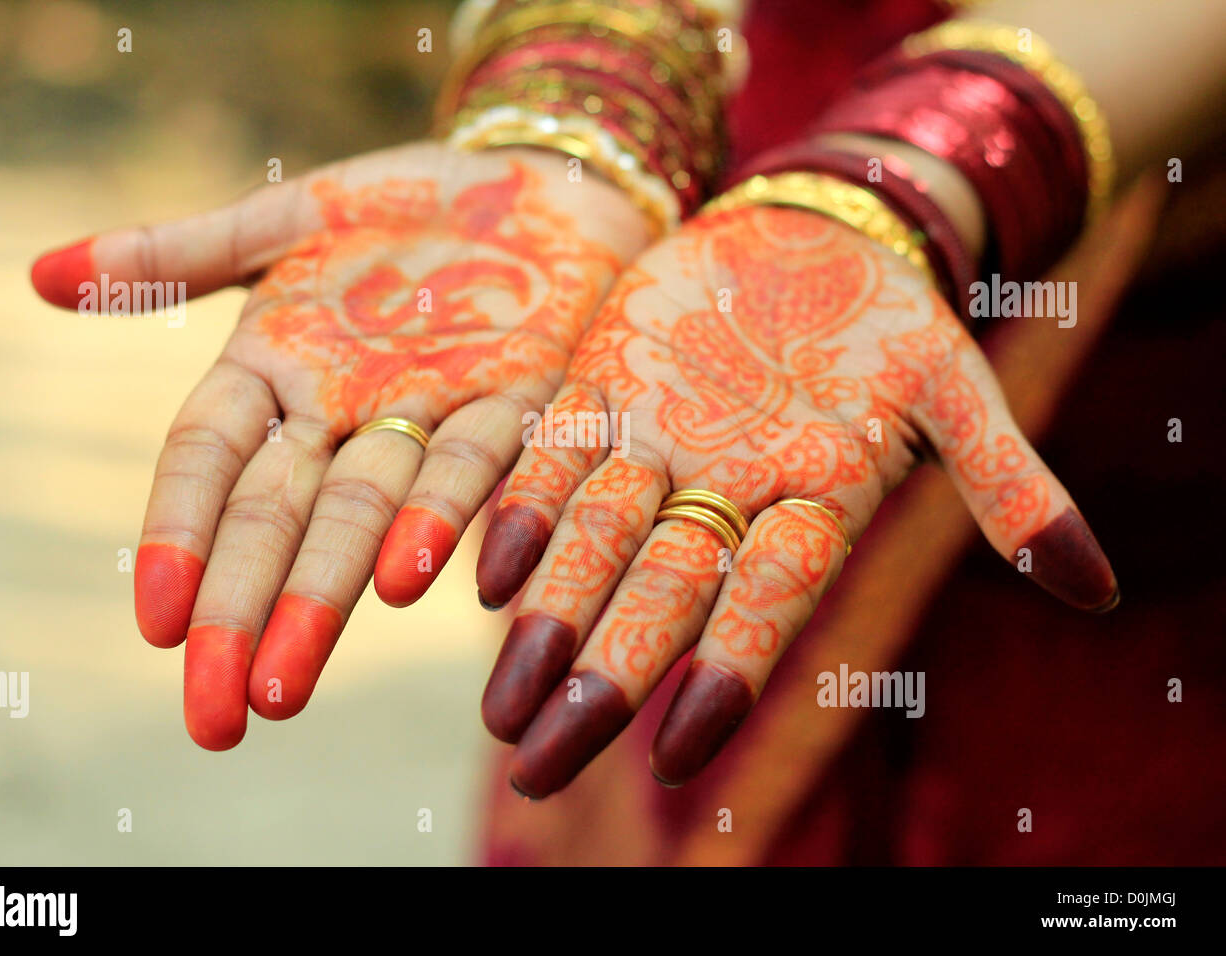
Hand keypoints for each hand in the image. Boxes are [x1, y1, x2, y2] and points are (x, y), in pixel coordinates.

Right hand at [31, 141, 650, 748]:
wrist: (535, 181)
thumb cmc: (405, 203)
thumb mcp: (292, 213)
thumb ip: (184, 252)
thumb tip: (42, 275)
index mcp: (275, 366)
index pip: (206, 460)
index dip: (177, 534)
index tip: (156, 624)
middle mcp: (343, 407)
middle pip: (277, 517)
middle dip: (243, 612)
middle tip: (218, 716)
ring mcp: (426, 411)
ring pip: (364, 514)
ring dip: (324, 598)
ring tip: (288, 680)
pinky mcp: (517, 401)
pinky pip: (478, 461)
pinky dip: (441, 517)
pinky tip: (410, 578)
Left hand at [474, 204, 1118, 795]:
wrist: (806, 232)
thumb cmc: (888, 318)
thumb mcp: (956, 385)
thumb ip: (1008, 482)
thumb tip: (1095, 590)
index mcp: (808, 502)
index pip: (767, 601)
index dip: (724, 672)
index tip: (674, 753)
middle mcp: (721, 491)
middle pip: (658, 595)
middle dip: (603, 679)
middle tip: (540, 763)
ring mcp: (655, 442)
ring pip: (592, 541)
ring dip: (546, 620)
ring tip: (503, 703)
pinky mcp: (602, 387)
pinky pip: (554, 453)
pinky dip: (524, 509)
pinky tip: (490, 572)